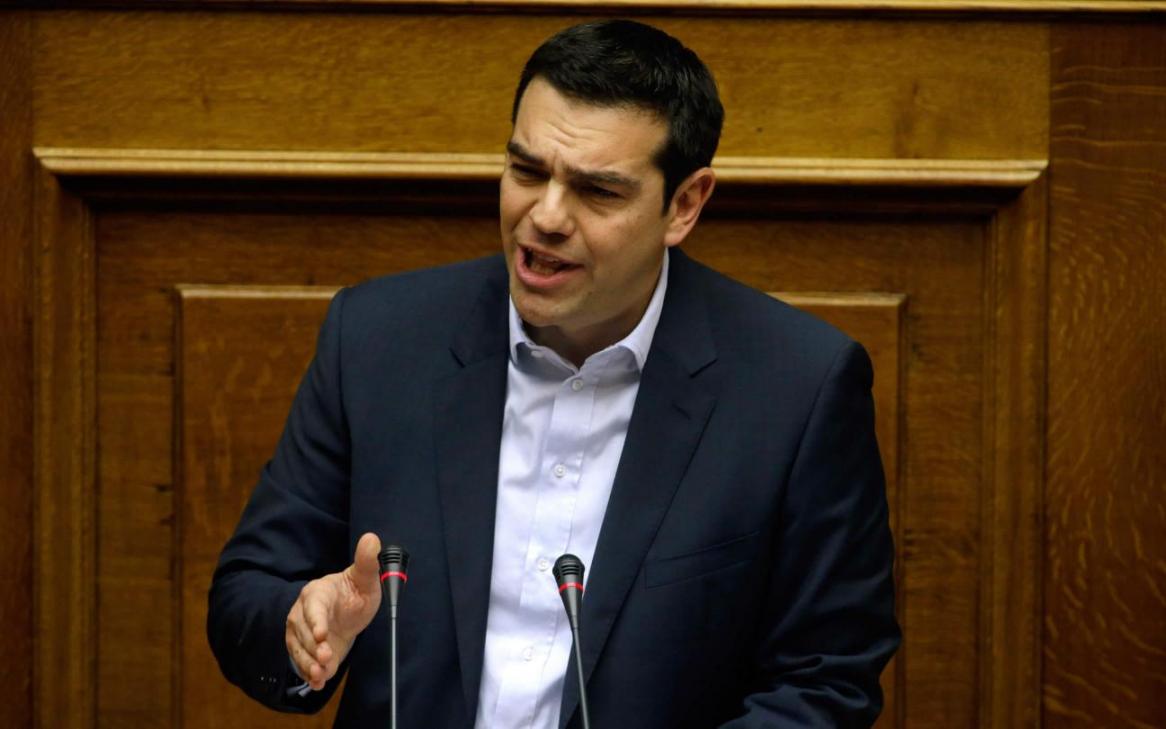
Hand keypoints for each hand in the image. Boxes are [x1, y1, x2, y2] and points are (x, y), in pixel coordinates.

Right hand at [285, 532, 381, 689]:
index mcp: (317, 593)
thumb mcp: (365, 578)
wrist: (345, 612)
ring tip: (320, 675)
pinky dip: (308, 673)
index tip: (322, 635)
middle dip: (313, 647)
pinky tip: (317, 682)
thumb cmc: (354, 593)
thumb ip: (367, 562)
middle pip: (304, 632)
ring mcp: (300, 632)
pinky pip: (301, 662)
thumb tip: (373, 538)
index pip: (313, 607)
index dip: (316, 621)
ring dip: (308, 663)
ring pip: (299, 649)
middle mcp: (303, 613)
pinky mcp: (302, 649)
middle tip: (326, 659)